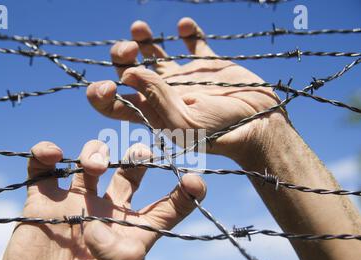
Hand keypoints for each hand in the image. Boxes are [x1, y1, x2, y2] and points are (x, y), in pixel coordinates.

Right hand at [0, 140, 205, 259]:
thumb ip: (119, 256)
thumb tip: (96, 225)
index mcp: (132, 233)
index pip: (167, 209)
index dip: (186, 194)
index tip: (195, 180)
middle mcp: (106, 213)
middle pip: (129, 175)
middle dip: (137, 158)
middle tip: (141, 153)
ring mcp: (75, 204)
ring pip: (90, 163)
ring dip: (95, 152)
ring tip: (94, 166)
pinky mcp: (42, 203)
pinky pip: (43, 169)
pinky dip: (45, 154)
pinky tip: (52, 153)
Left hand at [86, 18, 285, 160]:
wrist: (259, 127)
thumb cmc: (220, 132)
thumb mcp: (182, 123)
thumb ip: (155, 96)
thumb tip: (129, 72)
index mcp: (151, 114)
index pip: (113, 104)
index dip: (100, 93)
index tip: (109, 83)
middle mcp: (163, 94)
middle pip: (129, 71)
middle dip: (121, 56)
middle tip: (129, 50)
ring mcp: (185, 78)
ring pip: (154, 55)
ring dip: (141, 39)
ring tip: (137, 28)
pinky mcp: (208, 65)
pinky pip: (193, 44)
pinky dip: (187, 32)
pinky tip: (184, 26)